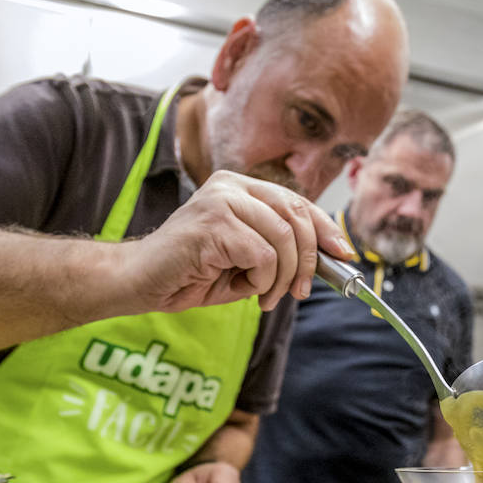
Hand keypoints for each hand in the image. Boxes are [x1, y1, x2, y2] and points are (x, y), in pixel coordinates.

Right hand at [125, 171, 353, 312]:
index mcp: (240, 187)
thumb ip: (279, 252)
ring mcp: (221, 200)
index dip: (325, 228)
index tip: (343, 253)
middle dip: (309, 259)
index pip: (297, 201)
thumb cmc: (190, 273)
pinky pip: (262, 255)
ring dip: (282, 277)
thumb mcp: (245, 261)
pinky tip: (243, 290)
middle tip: (301, 290)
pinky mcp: (213, 223)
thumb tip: (327, 259)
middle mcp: (231, 185)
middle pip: (297, 216)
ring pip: (284, 238)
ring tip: (266, 297)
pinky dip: (261, 280)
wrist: (139, 282)